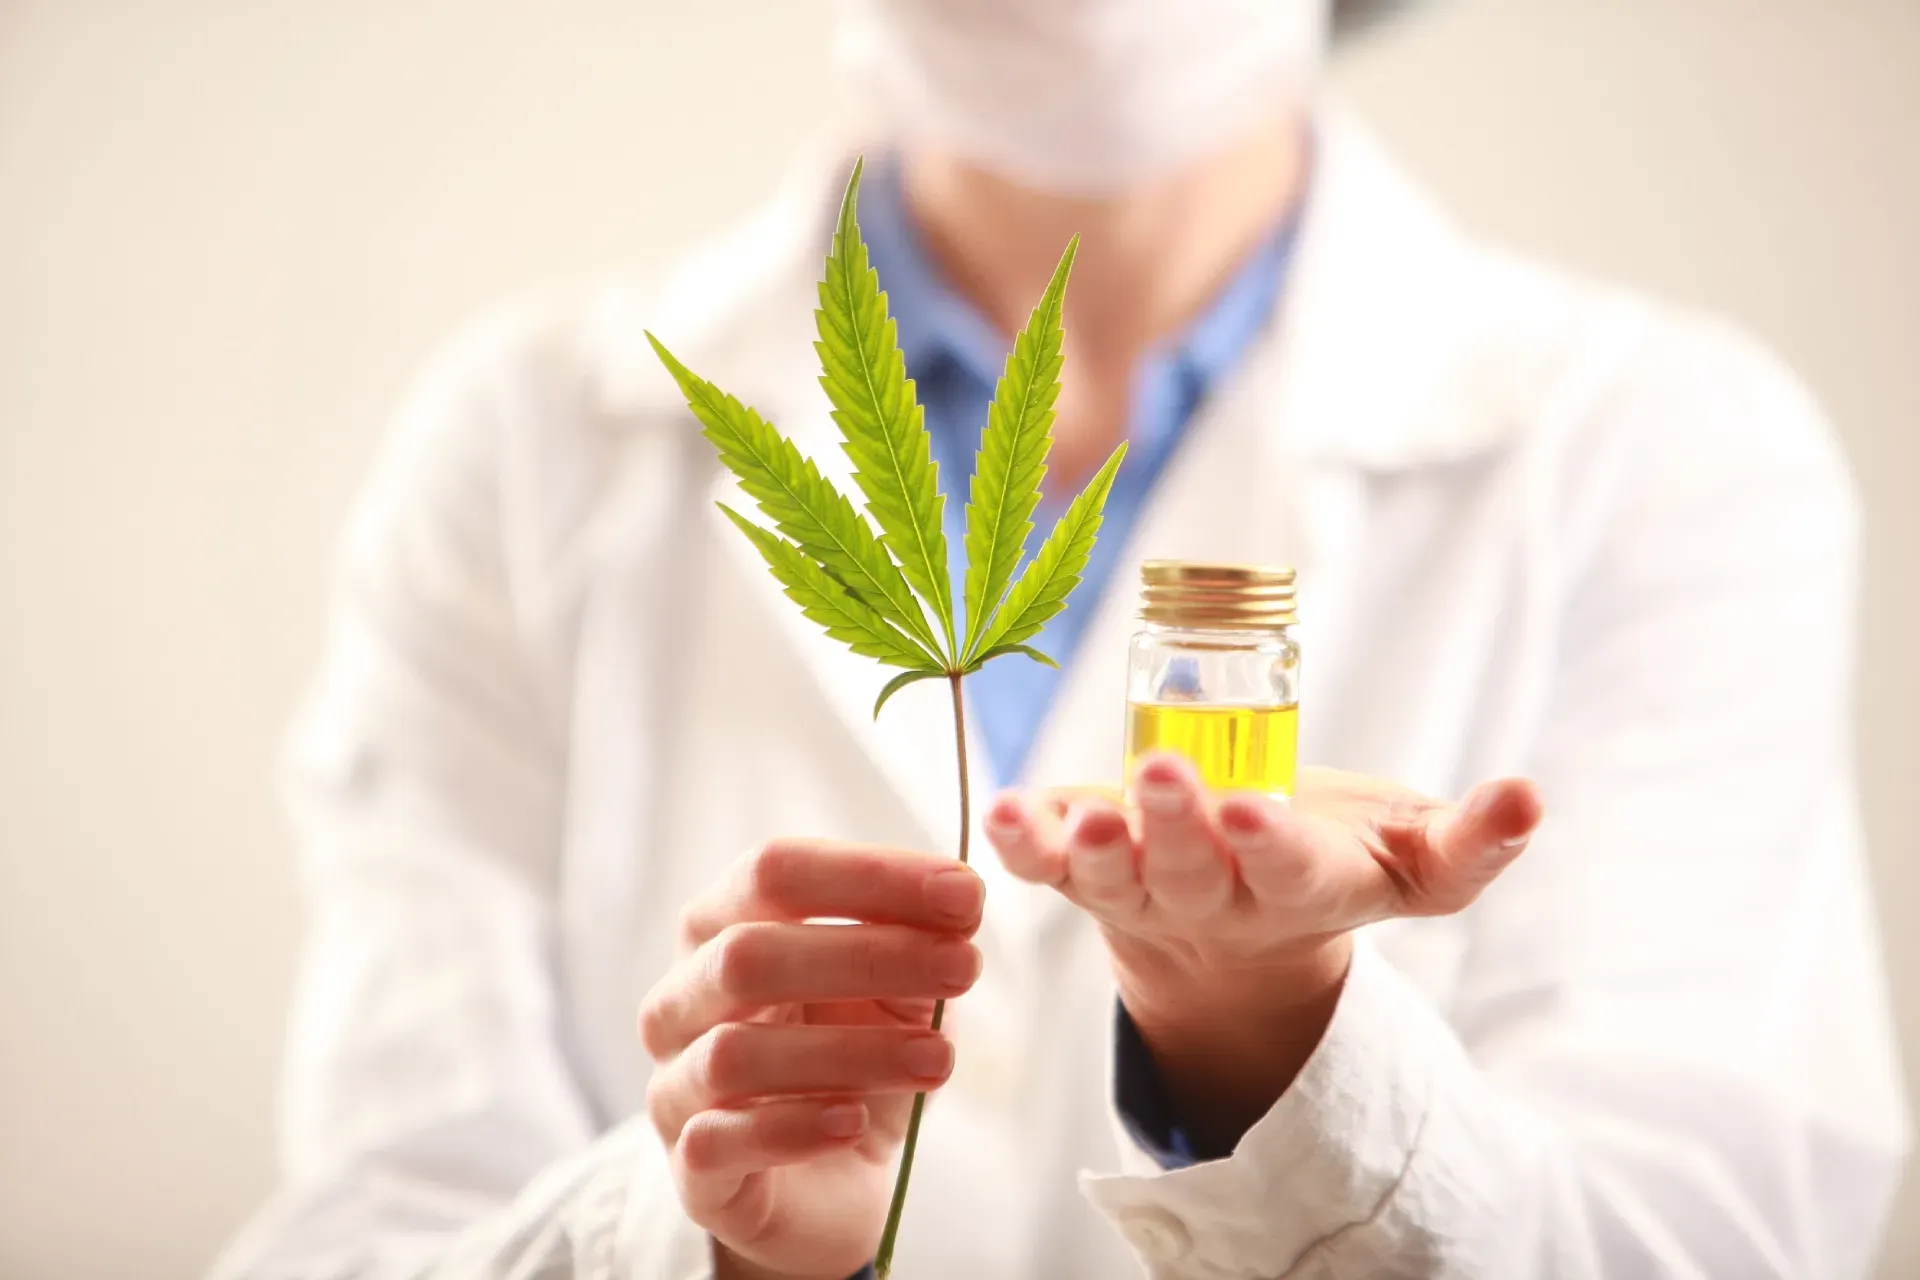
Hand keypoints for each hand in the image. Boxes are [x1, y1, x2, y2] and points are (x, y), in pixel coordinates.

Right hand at [638, 839, 983, 1279]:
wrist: (830, 1183)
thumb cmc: (855, 1060)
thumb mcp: (897, 991)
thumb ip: (919, 942)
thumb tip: (959, 894)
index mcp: (723, 927)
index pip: (775, 872)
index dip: (868, 874)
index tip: (962, 893)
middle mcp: (682, 997)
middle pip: (747, 953)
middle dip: (866, 955)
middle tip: (964, 967)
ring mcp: (675, 1084)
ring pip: (735, 1051)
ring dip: (851, 1050)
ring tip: (938, 1058)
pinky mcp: (690, 1168)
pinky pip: (719, 1141)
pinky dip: (794, 1127)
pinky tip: (855, 1120)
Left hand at [984, 755, 1541, 1151]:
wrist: (1238, 921)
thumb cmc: (1330, 862)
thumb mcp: (1406, 860)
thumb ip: (1467, 842)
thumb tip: (1532, 797)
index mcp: (1299, 889)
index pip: (1289, 872)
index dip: (1272, 846)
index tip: (1255, 810)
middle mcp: (1213, 899)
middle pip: (1190, 872)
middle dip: (1176, 827)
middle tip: (1164, 777)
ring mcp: (1140, 892)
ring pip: (1110, 880)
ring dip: (1090, 848)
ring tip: (1079, 813)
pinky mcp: (1082, 874)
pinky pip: (1044, 868)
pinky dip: (1020, 844)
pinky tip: (1001, 812)